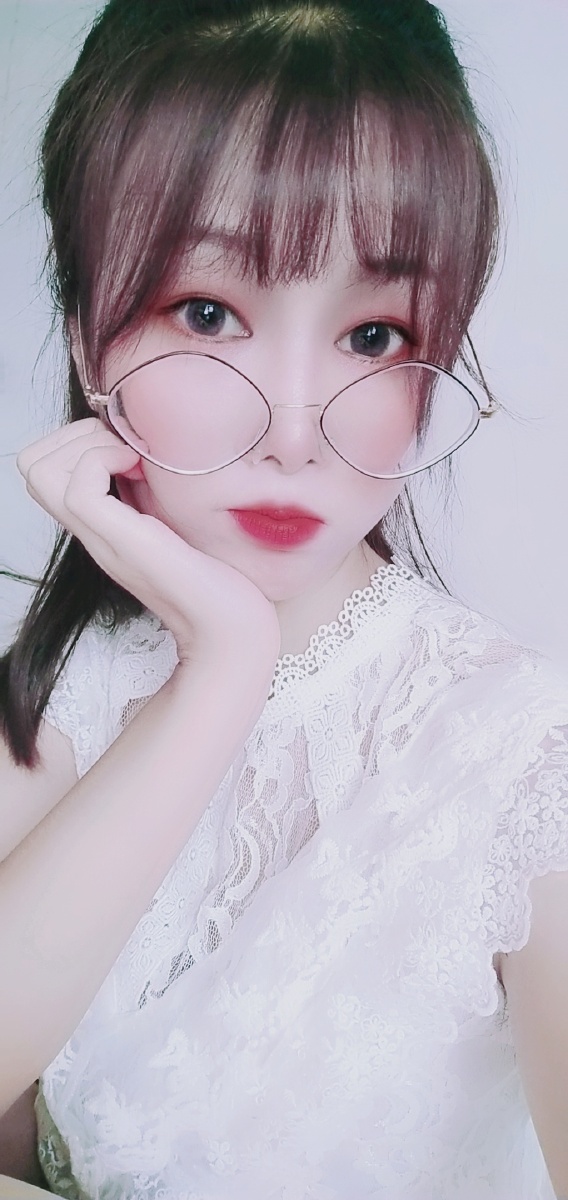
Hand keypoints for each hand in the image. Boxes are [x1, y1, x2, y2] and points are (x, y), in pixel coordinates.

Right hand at [17, 420, 280, 667]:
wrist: (231, 630)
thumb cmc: (219, 580)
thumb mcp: (179, 521)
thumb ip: (156, 494)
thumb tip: (150, 449)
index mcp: (103, 524)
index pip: (43, 469)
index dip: (74, 439)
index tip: (127, 446)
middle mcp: (92, 530)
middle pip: (31, 466)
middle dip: (74, 433)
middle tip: (127, 448)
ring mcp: (101, 536)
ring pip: (40, 471)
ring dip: (87, 443)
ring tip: (133, 458)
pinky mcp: (121, 541)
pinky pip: (78, 487)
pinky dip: (105, 460)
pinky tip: (142, 472)